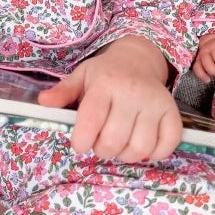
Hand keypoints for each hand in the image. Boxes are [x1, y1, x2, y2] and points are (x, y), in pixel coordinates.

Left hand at [37, 35, 181, 161]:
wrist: (138, 59)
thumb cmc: (105, 74)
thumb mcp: (81, 77)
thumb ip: (63, 92)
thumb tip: (43, 103)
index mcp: (105, 84)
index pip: (91, 121)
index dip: (81, 141)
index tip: (80, 142)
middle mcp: (131, 92)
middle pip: (114, 140)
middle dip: (102, 150)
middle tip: (101, 143)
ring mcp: (154, 103)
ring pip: (139, 148)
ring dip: (126, 155)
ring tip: (120, 144)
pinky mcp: (171, 111)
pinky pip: (168, 144)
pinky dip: (155, 154)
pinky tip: (144, 145)